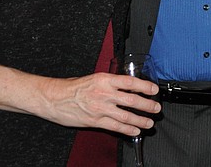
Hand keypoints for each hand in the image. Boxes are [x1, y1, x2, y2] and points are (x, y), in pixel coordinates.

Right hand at [35, 72, 160, 136]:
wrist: (54, 98)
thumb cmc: (73, 87)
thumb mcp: (94, 78)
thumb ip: (111, 83)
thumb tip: (128, 86)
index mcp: (105, 79)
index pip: (130, 82)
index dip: (145, 86)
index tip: (154, 90)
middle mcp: (104, 93)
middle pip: (132, 100)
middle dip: (147, 105)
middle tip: (156, 108)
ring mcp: (100, 108)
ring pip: (126, 116)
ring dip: (141, 120)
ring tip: (149, 122)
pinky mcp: (95, 121)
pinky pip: (115, 127)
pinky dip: (127, 130)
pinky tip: (135, 131)